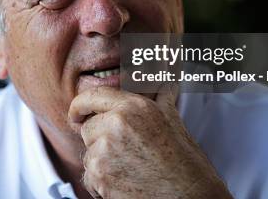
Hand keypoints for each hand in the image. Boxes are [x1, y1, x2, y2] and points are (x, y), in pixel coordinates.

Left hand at [68, 87, 231, 198]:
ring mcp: (106, 150)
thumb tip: (166, 81)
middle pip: (88, 128)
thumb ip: (161, 97)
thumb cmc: (186, 163)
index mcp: (135, 106)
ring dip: (102, 163)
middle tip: (127, 154)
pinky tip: (125, 183)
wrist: (191, 197)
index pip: (92, 96)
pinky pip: (89, 177)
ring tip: (130, 169)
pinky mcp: (100, 175)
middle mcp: (117, 123)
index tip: (76, 114)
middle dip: (100, 141)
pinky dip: (101, 183)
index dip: (79, 105)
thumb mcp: (173, 121)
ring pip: (88, 154)